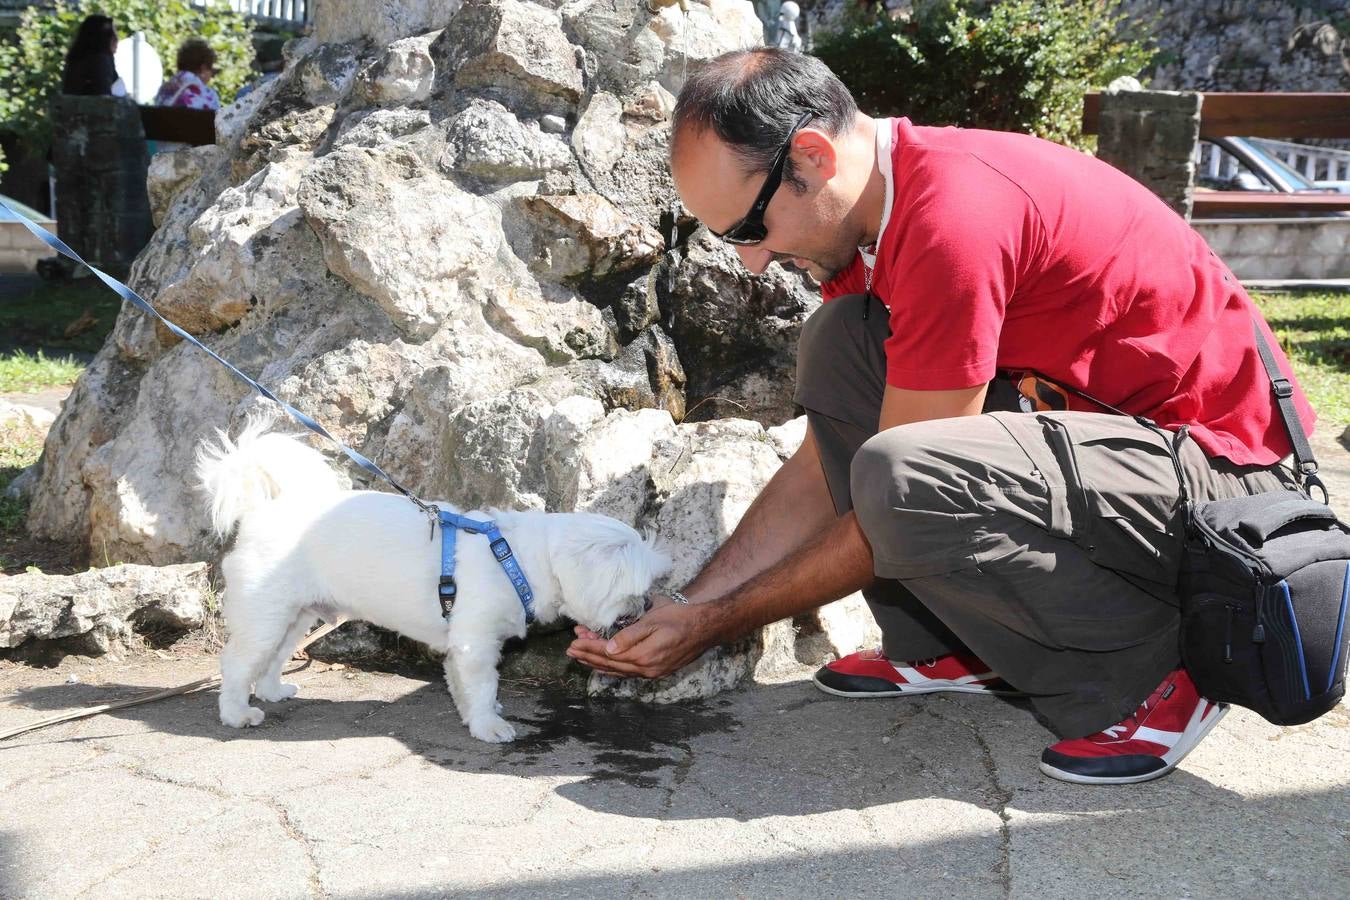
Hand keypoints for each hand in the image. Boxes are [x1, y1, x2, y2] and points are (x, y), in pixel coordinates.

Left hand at [566, 598, 710, 678]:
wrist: (706, 628)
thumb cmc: (680, 618)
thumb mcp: (654, 621)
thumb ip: (630, 636)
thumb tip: (608, 649)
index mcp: (643, 656)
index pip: (608, 653)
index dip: (589, 648)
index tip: (573, 642)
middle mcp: (646, 669)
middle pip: (610, 664)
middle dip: (588, 656)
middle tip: (570, 650)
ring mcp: (652, 672)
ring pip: (618, 670)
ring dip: (598, 663)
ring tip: (581, 657)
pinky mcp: (656, 671)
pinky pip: (628, 672)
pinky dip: (613, 668)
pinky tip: (606, 665)